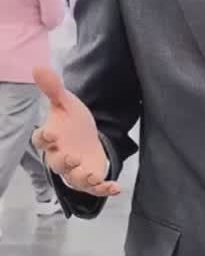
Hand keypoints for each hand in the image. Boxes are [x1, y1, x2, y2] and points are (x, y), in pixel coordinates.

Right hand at [32, 66, 120, 197]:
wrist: (87, 138)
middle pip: (56, 164)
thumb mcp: (66, 103)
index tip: (51, 134)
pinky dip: (104, 189)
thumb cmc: (72, 122)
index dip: (43, 138)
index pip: (40, 140)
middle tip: (73, 157)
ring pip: (74, 179)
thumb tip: (38, 66)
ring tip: (93, 176)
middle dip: (64, 162)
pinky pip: (94, 188)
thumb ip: (53, 89)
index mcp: (50, 138)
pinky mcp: (89, 179)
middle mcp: (59, 157)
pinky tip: (116, 187)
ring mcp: (74, 170)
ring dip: (83, 179)